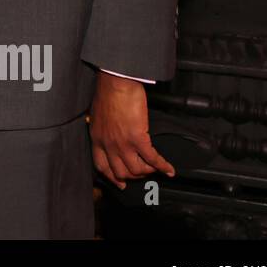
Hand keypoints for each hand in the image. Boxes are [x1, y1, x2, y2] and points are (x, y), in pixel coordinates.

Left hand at [89, 72, 174, 189]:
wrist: (116, 83)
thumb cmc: (108, 93)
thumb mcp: (98, 114)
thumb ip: (103, 128)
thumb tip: (109, 132)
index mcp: (97, 138)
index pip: (102, 166)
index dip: (112, 177)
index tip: (119, 183)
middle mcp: (108, 144)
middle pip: (120, 172)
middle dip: (133, 176)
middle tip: (142, 174)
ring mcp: (122, 143)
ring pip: (136, 170)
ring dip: (148, 171)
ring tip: (154, 168)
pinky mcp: (138, 138)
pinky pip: (152, 159)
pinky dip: (162, 166)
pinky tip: (169, 169)